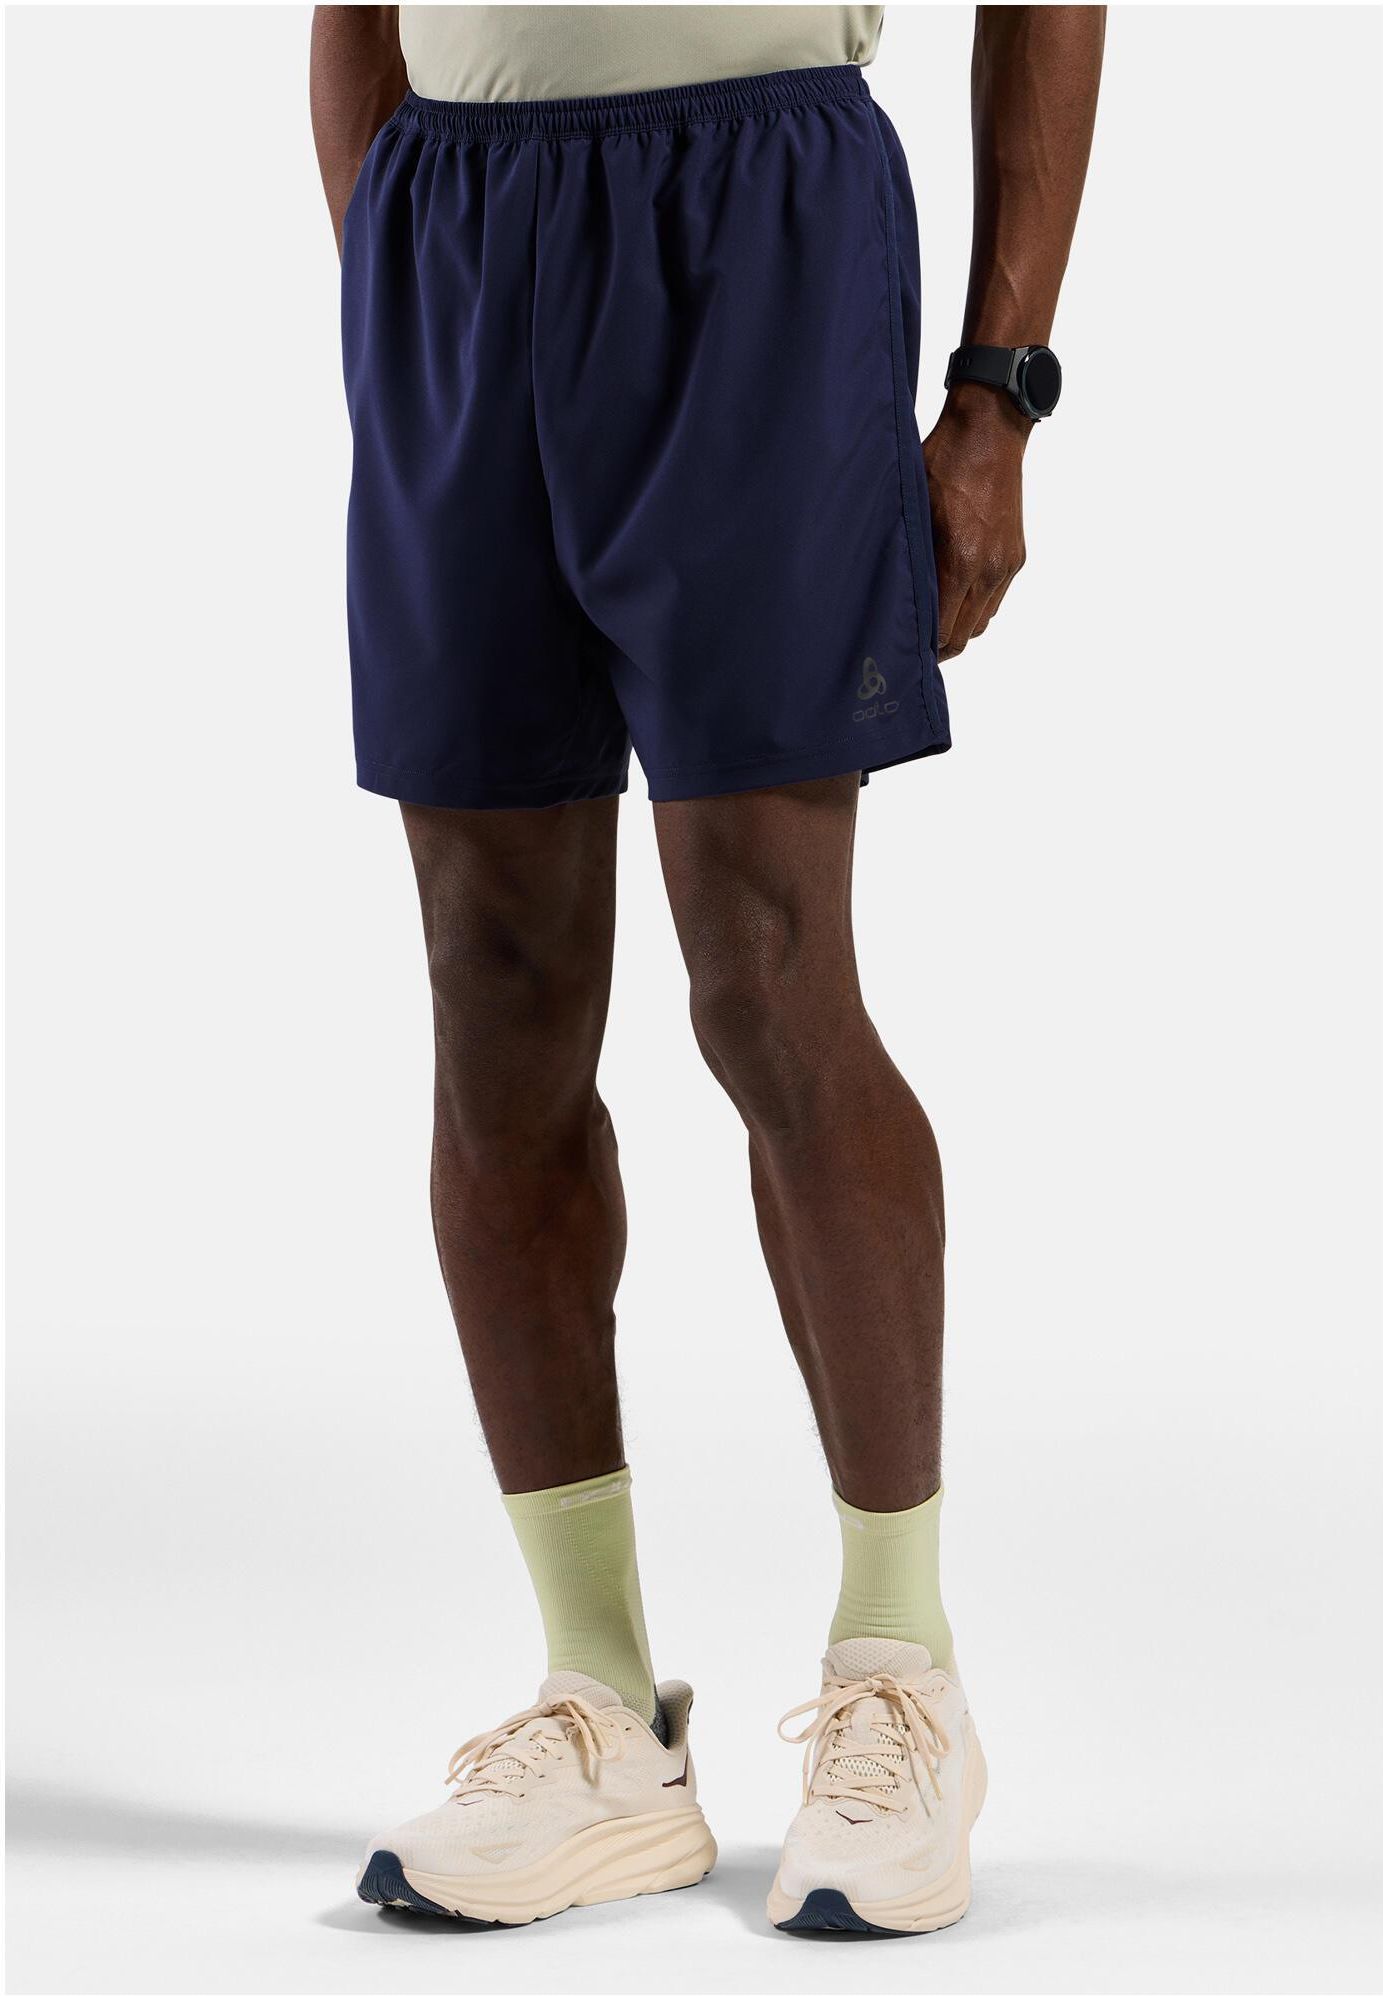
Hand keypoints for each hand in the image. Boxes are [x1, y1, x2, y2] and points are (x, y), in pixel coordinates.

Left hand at [923, 394, 1029, 660]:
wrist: (990, 430)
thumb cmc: (943, 461)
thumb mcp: (910, 507)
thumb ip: (907, 557)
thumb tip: (888, 595)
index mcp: (961, 561)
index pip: (943, 631)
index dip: (922, 649)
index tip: (899, 651)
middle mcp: (989, 570)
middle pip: (964, 635)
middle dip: (938, 645)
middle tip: (911, 645)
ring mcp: (1006, 564)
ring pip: (981, 621)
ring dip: (957, 626)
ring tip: (931, 620)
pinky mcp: (1016, 556)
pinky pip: (994, 600)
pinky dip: (974, 606)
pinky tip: (952, 594)